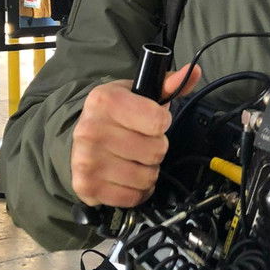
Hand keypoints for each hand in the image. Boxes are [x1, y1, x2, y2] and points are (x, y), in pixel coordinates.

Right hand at [71, 64, 200, 207]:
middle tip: (140, 142)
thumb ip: (167, 85)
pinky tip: (126, 177)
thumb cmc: (113, 116)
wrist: (76, 140)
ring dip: (148, 172)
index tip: (152, 122)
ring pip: (147, 177)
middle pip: (156, 151)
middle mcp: (91, 130)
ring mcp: (86, 160)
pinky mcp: (86, 187)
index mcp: (105, 101)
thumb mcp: (137, 93)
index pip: (159, 122)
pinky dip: (136, 191)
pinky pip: (133, 197)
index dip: (162, 123)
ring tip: (133, 159)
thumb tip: (193, 72)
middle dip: (155, 148)